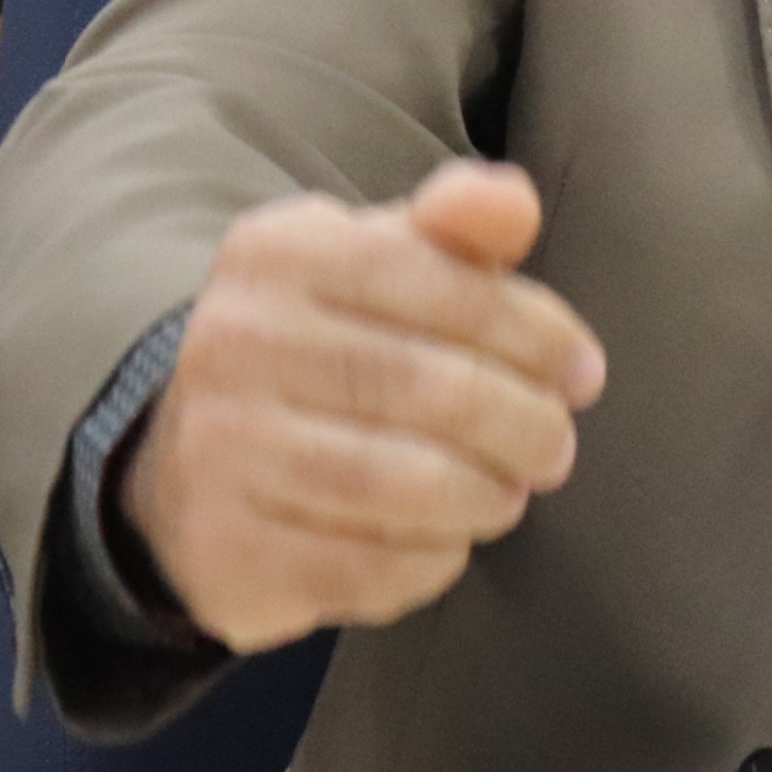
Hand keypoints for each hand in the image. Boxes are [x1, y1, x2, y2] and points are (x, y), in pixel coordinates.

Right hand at [123, 161, 607, 653]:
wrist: (187, 460)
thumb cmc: (324, 347)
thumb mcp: (377, 264)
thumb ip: (455, 228)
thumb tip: (515, 203)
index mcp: (279, 251)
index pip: (440, 281)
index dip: (535, 333)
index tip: (584, 374)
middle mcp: (233, 341)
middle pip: (433, 389)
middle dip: (525, 425)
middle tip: (555, 449)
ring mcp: (216, 450)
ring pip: (406, 486)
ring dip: (486, 499)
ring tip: (506, 496)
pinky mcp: (222, 550)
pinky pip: (367, 568)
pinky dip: (431, 562)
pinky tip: (444, 543)